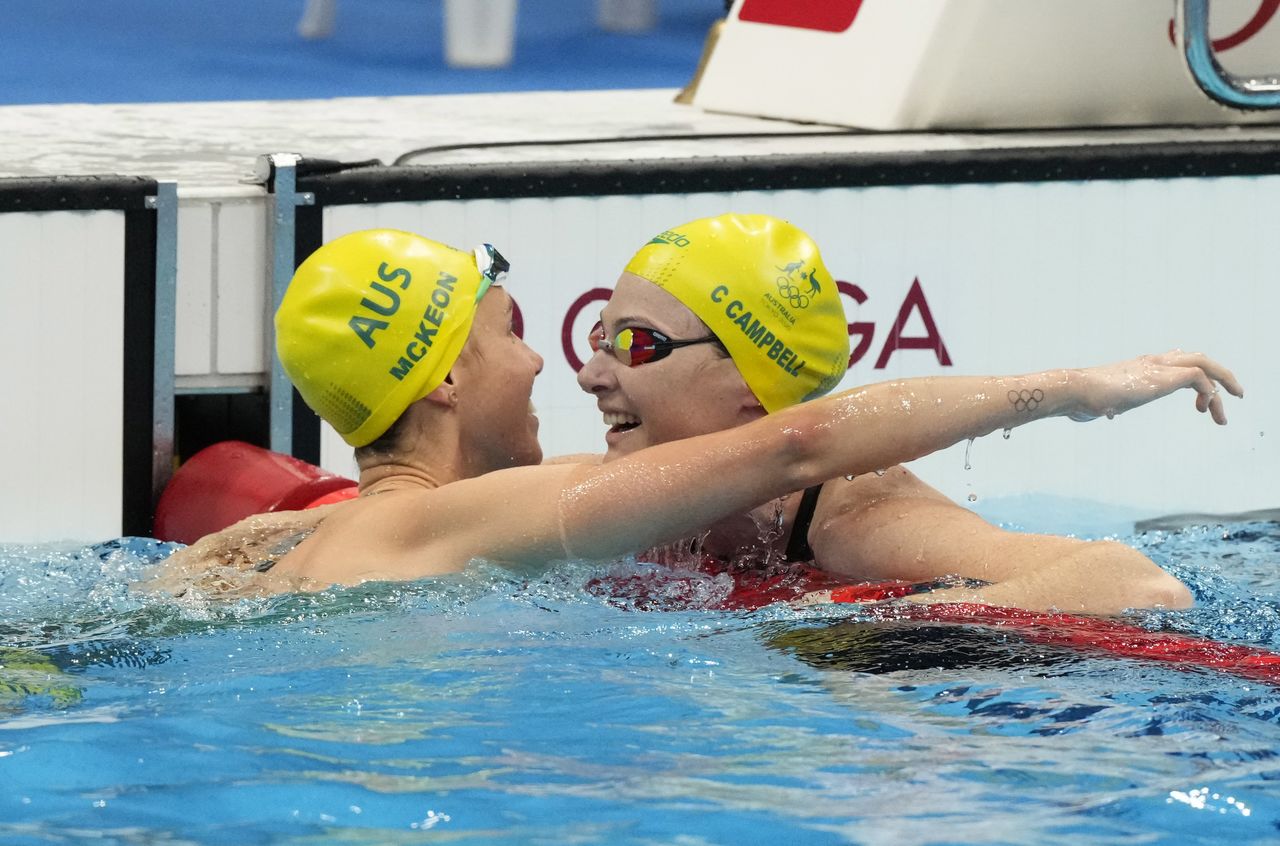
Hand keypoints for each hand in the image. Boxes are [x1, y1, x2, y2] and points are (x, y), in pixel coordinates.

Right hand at [1065, 350, 1242, 424]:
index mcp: (1138, 367)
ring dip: (1223, 382)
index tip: (1201, 403)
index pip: (1174, 361)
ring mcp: (1157, 367)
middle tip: (1233, 395)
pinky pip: (1199, 378)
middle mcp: (1151, 362)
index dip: (1193, 377)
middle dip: (1218, 374)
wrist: (1074, 390)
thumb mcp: (1100, 402)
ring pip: (1204, 363)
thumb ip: (1107, 405)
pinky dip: (1210, 393)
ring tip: (1231, 404)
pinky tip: (1206, 410)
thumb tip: (1105, 413)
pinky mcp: (1163, 377)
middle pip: (1195, 358)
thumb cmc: (1080, 399)